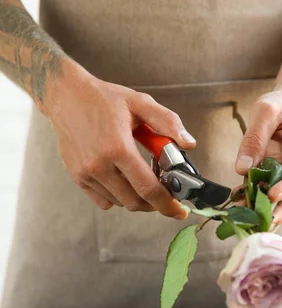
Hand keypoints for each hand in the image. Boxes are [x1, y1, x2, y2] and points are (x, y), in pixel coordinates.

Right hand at [44, 62, 195, 217]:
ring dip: (137, 198)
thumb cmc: (104, 98)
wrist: (66, 96)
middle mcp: (99, 165)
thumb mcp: (140, 102)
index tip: (180, 211)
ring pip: (120, 202)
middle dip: (155, 203)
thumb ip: (167, 122)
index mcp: (118, 147)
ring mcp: (85, 173)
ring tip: (143, 177)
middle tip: (166, 192)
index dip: (167, 204)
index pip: (148, 188)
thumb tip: (189, 144)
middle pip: (135, 202)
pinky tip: (124, 179)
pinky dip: (119, 197)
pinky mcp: (77, 177)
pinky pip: (104, 201)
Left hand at [235, 90, 281, 226]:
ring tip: (242, 214)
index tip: (272, 194)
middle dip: (281, 211)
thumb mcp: (266, 110)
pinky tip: (237, 200)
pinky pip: (266, 194)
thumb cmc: (281, 106)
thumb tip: (243, 169)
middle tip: (259, 220)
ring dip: (264, 210)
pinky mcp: (275, 179)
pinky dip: (253, 201)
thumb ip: (254, 138)